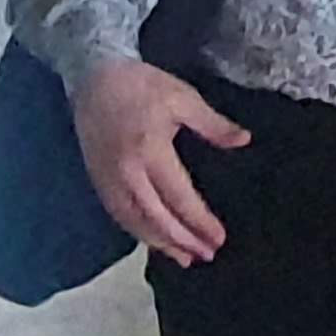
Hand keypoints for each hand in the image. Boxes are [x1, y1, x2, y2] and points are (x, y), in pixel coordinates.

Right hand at [74, 57, 248, 264]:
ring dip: (160, 244)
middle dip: (183, 241)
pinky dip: (138, 232)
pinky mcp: (97, 181)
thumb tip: (243, 141)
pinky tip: (154, 241)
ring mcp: (108, 179)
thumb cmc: (142, 85)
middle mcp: (127, 172)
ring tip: (184, 258)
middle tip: (206, 255)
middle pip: (156, 218)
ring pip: (134, 222)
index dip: (199, 222)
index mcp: (151, 150)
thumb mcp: (182, 97)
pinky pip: (119, 215)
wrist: (93, 76)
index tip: (219, 239)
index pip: (179, 197)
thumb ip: (213, 124)